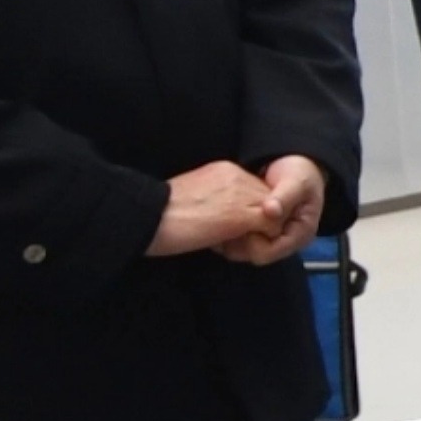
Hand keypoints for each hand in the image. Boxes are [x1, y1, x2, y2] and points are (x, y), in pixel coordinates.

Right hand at [148, 161, 276, 258]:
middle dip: (258, 224)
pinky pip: (272, 229)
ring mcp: (242, 194)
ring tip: (228, 246)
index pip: (255, 191)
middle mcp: (238, 176)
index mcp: (224, 170)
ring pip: (275, 215)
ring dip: (258, 234)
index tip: (225, 230)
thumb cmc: (159, 214)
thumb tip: (227, 221)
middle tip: (230, 242)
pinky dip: (259, 243)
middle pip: (269, 201)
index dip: (247, 214)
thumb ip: (217, 202)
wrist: (145, 216)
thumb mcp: (195, 198)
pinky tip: (230, 249)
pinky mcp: (243, 214)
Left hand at [215, 155, 330, 263]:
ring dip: (230, 237)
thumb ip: (285, 197)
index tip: (240, 220)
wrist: (295, 165)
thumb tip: (271, 212)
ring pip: (243, 251)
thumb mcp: (297, 182)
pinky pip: (240, 241)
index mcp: (299, 235)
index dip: (250, 241)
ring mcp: (271, 239)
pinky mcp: (260, 233)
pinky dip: (230, 231)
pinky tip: (222, 216)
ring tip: (220, 218)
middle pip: (253, 255)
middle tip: (222, 221)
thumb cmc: (301, 174)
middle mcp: (284, 243)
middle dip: (237, 240)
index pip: (268, 253)